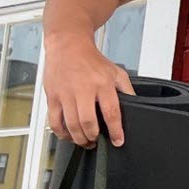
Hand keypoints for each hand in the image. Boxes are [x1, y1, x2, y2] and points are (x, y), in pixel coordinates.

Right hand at [42, 33, 133, 147]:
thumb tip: (136, 104)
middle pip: (87, 122)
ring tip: (85, 141)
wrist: (68, 46)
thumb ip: (127, 89)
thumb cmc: (91, 60)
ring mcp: (65, 94)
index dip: (115, 130)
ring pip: (70, 124)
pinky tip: (68, 135)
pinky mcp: (52, 96)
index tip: (118, 141)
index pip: (111, 112)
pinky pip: (54, 121)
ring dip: (78, 138)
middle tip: (96, 141)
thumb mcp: (116, 72)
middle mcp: (83, 89)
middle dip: (93, 137)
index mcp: (102, 84)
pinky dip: (61, 133)